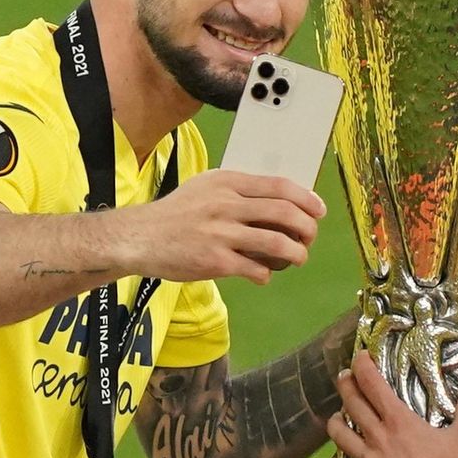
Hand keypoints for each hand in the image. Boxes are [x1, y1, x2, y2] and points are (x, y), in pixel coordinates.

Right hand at [118, 169, 324, 284]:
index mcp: (227, 182)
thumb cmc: (176, 213)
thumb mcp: (206, 187)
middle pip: (284, 213)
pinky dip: (266, 274)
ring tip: (298, 258)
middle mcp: (226, 205)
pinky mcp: (215, 261)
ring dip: (296, 253)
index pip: (279, 187)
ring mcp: (221, 234)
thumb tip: (279, 202)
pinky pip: (256, 269)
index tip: (319, 210)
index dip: (306, 199)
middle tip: (310, 238)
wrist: (139, 237)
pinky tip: (263, 275)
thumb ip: (238, 191)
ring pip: (276, 242)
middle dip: (307, 228)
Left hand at [323, 351, 457, 457]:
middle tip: (344, 378)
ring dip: (335, 422)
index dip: (362, 366)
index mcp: (399, 421)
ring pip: (337, 435)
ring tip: (338, 418)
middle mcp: (377, 437)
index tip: (358, 358)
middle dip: (345, 385)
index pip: (372, 384)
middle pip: (351, 403)